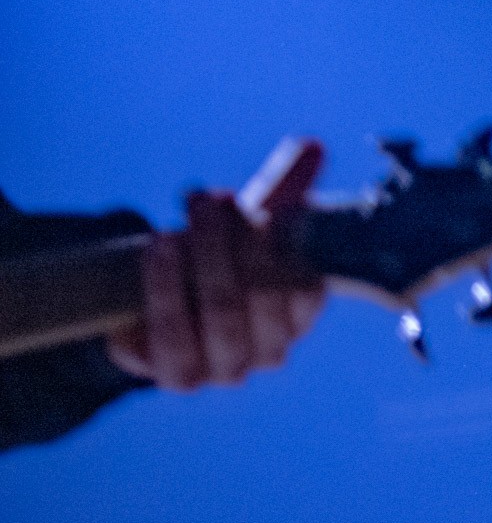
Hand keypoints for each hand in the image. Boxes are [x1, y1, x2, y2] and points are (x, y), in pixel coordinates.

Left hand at [108, 138, 326, 389]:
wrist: (147, 301)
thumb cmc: (209, 261)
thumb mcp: (244, 226)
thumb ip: (281, 190)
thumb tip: (313, 145)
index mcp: (297, 317)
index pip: (306, 284)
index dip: (281, 241)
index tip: (256, 205)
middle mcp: (272, 351)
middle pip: (264, 295)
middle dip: (236, 242)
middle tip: (209, 200)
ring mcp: (227, 370)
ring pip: (224, 317)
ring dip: (202, 263)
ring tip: (179, 225)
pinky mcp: (179, 377)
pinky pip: (174, 338)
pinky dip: (166, 291)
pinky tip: (160, 251)